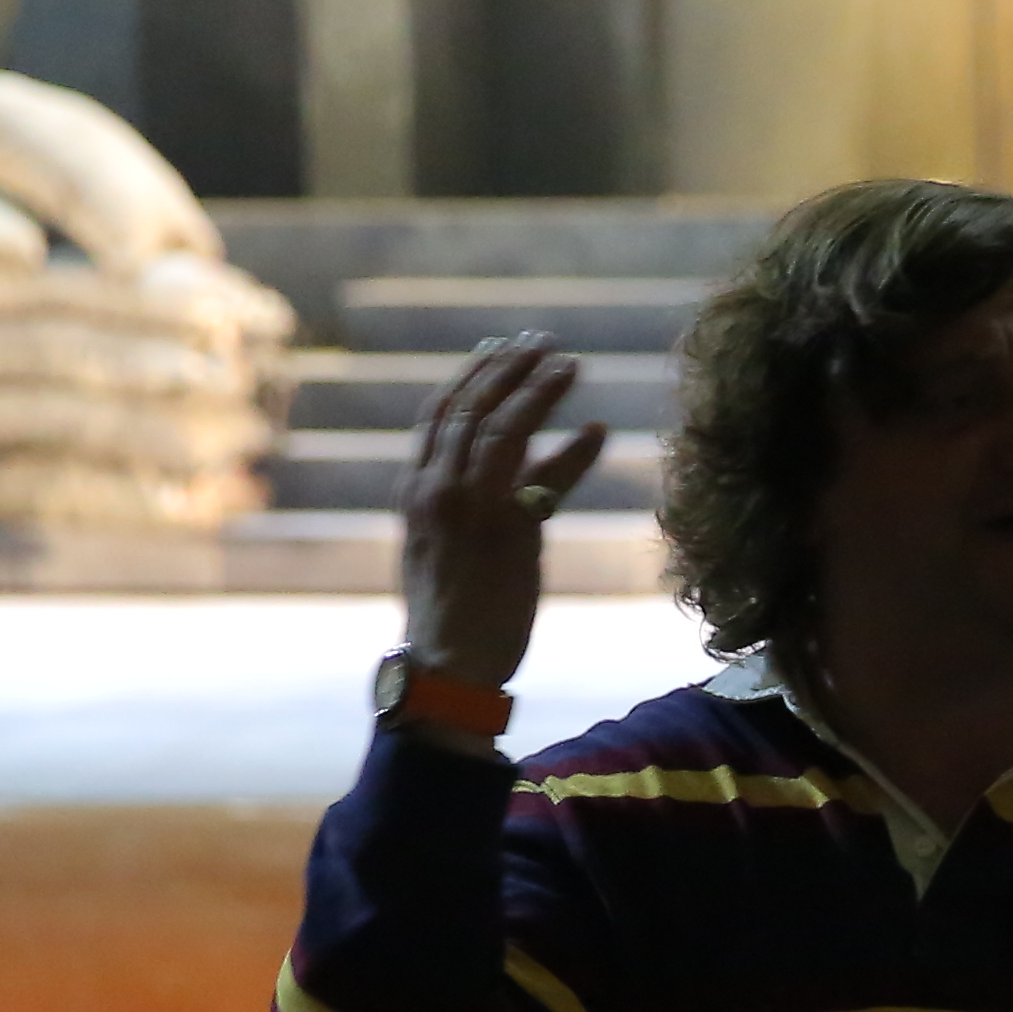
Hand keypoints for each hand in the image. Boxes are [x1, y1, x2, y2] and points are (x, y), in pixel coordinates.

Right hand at [402, 339, 606, 697]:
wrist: (448, 668)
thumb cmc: (452, 617)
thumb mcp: (446, 550)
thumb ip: (473, 504)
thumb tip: (527, 471)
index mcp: (414, 492)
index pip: (438, 417)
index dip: (470, 378)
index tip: (497, 351)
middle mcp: (435, 490)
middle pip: (469, 408)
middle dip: (506, 369)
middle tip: (541, 343)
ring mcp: (469, 508)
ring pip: (501, 427)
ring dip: (537, 390)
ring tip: (568, 365)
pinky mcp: (507, 532)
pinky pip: (544, 478)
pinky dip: (574, 453)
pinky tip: (598, 431)